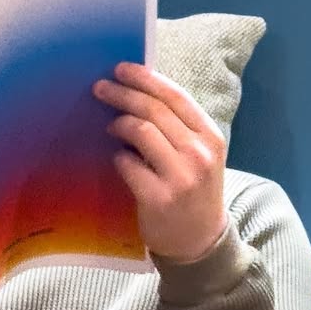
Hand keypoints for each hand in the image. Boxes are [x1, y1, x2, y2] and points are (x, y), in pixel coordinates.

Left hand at [93, 64, 227, 262]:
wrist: (200, 240)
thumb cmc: (193, 190)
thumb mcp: (198, 155)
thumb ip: (176, 127)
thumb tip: (137, 92)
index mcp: (210, 136)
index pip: (176, 96)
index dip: (146, 78)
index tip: (121, 69)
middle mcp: (200, 153)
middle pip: (154, 110)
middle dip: (123, 94)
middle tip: (100, 88)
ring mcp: (181, 177)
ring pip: (141, 132)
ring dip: (119, 124)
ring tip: (110, 125)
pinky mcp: (159, 198)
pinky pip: (128, 165)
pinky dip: (118, 158)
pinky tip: (118, 159)